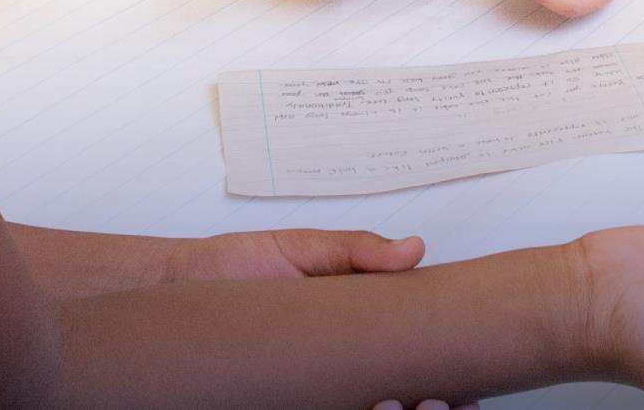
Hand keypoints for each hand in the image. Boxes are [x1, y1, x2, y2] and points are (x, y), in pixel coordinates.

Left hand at [181, 224, 481, 409]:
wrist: (179, 286)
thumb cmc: (240, 266)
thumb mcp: (304, 249)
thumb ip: (357, 252)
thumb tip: (414, 250)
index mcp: (350, 324)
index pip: (402, 355)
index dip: (438, 375)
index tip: (464, 386)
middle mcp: (335, 361)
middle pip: (391, 393)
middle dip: (424, 402)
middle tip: (440, 400)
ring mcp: (311, 384)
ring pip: (363, 405)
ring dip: (390, 408)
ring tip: (403, 405)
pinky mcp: (283, 396)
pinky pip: (324, 406)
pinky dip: (351, 407)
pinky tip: (371, 406)